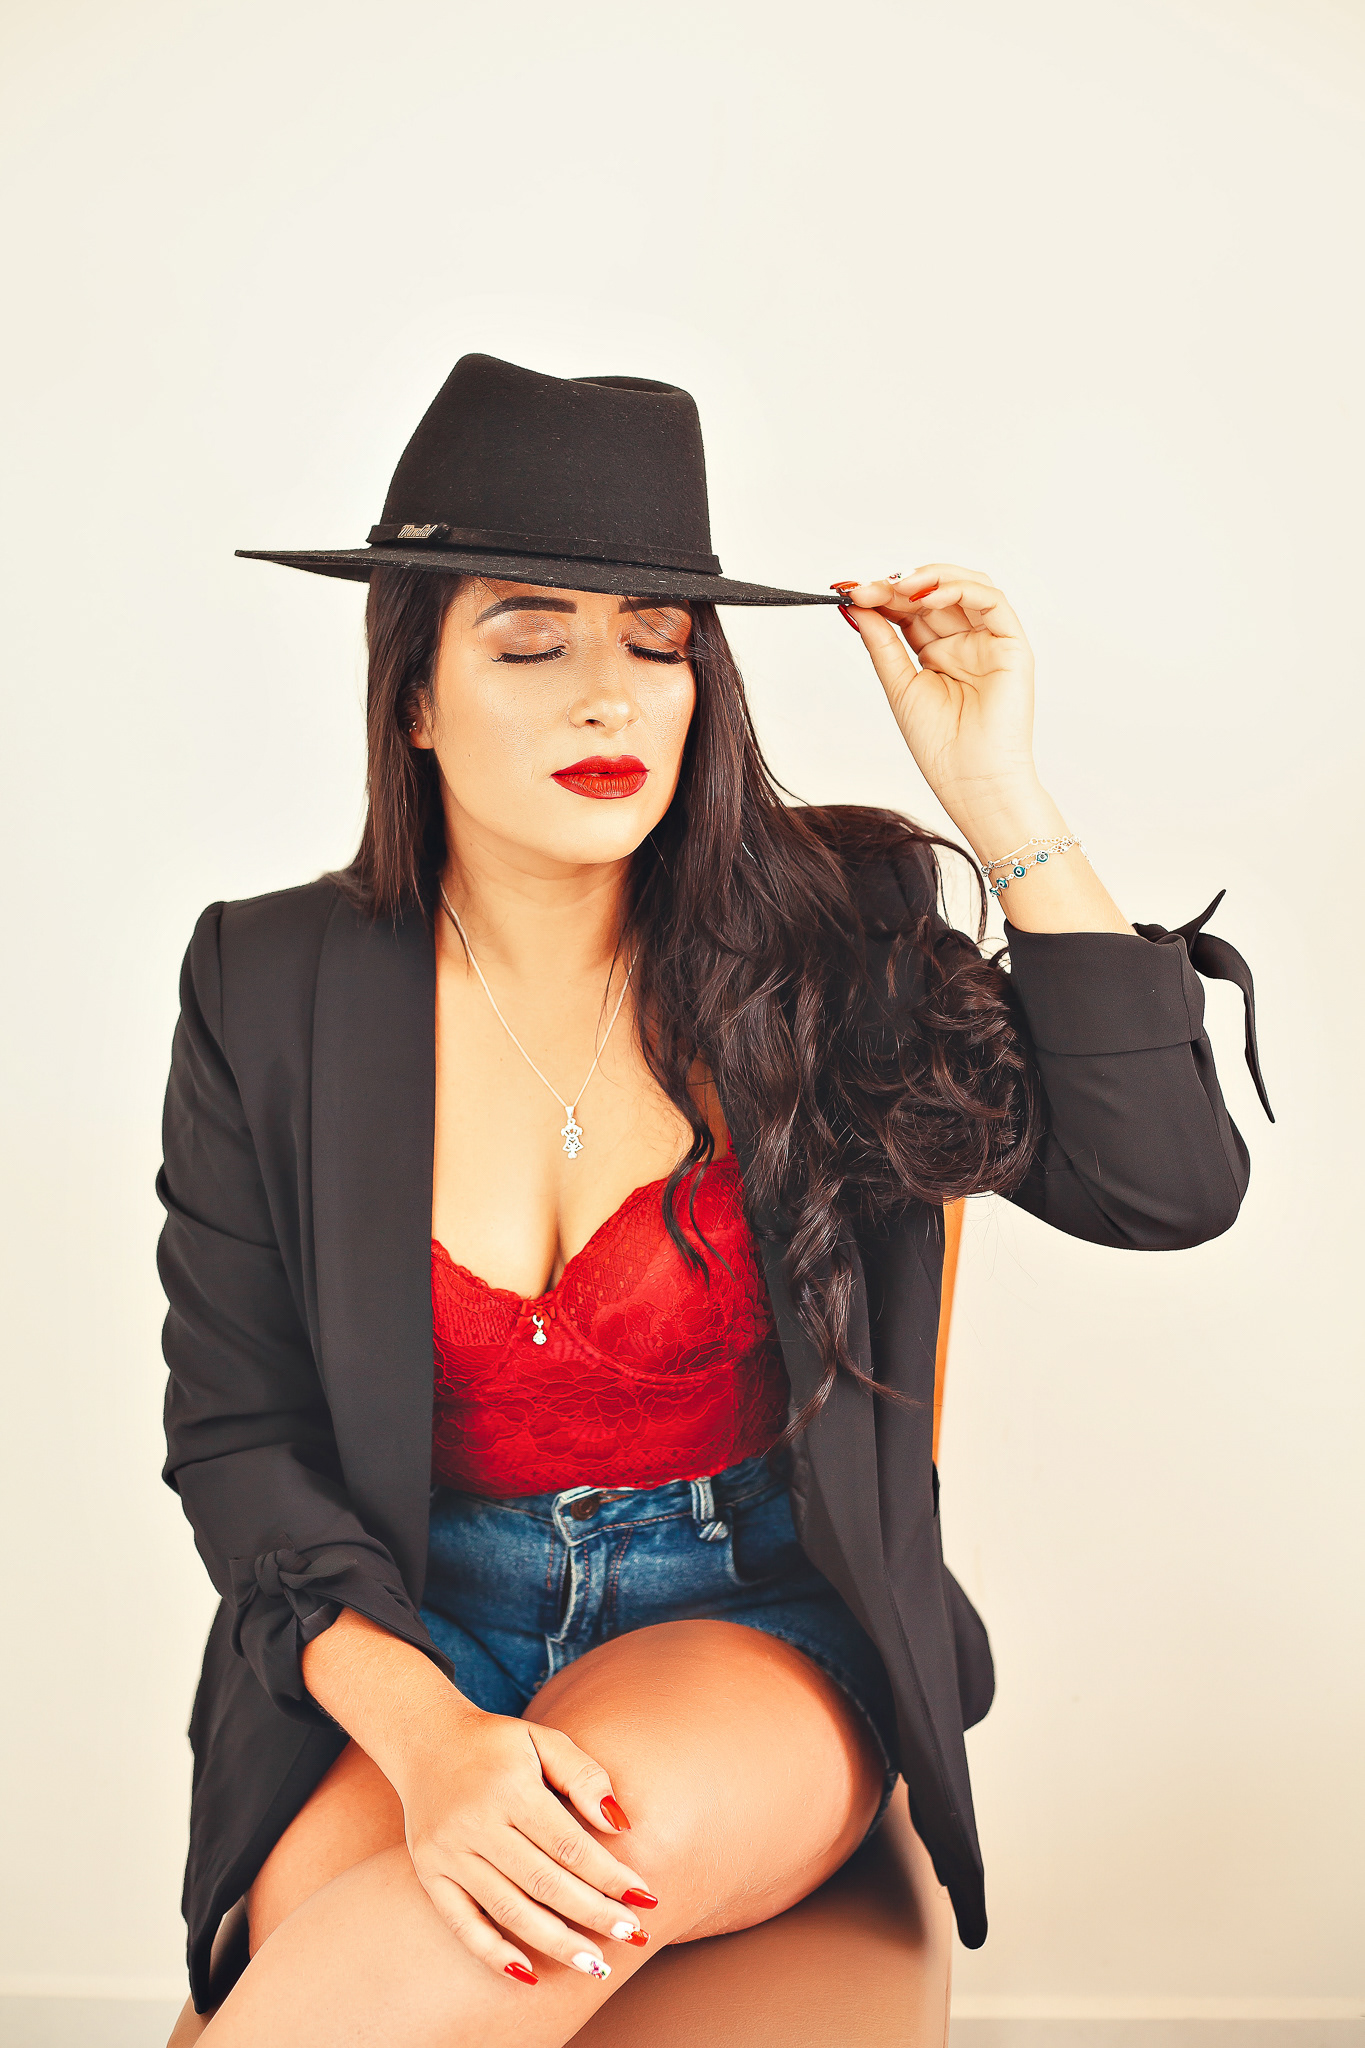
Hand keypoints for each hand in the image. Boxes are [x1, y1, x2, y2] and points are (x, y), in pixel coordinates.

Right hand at [394, 1704, 657, 1984]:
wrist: (425, 1741)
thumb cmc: (497, 1744)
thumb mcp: (543, 1741)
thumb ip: (584, 1775)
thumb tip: (620, 1824)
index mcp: (510, 1787)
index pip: (568, 1844)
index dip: (608, 1875)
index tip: (644, 1898)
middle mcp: (476, 1822)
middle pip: (543, 1882)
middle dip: (592, 1914)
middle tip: (633, 1936)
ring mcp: (448, 1852)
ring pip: (508, 1909)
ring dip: (555, 1942)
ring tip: (595, 1965)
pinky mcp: (430, 1873)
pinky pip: (461, 1923)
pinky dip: (492, 1952)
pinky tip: (527, 1975)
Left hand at [836, 565, 1043, 845]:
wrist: (972, 781)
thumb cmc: (941, 747)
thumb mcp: (899, 685)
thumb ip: (882, 642)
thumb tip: (855, 606)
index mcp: (936, 654)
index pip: (909, 611)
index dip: (882, 597)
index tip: (850, 592)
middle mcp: (964, 643)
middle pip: (933, 595)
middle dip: (898, 586)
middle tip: (866, 589)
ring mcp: (989, 642)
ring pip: (965, 588)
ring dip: (930, 578)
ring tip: (897, 587)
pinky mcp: (1012, 645)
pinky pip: (992, 602)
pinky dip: (961, 589)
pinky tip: (928, 595)